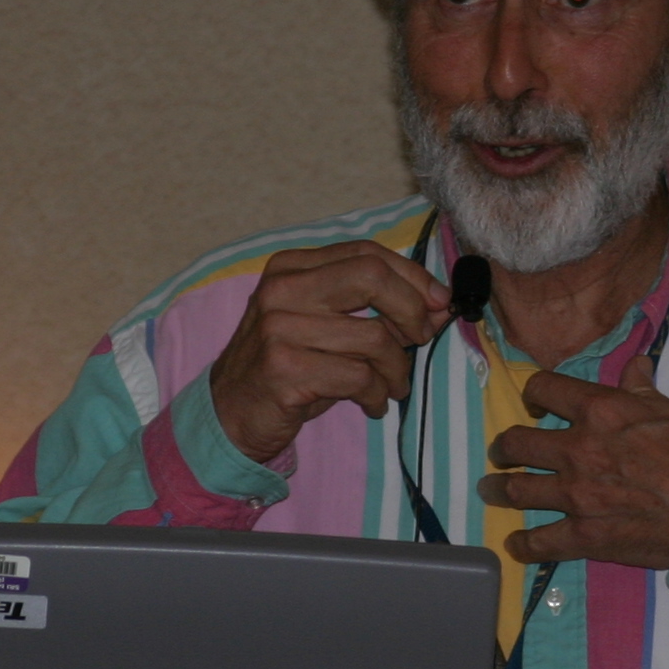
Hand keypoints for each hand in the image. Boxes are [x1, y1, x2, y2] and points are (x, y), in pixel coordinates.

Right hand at [208, 241, 452, 465]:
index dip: (413, 277)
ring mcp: (278, 328)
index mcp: (291, 267)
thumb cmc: (287, 367)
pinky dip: (377, 395)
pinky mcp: (284, 369)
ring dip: (397, 370)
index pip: (366, 254)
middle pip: (371, 278)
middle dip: (412, 309)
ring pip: (373, 338)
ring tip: (392, 386)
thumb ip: (372, 308)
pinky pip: (358, 377)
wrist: (229, 414)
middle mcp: (282, 289)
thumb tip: (439, 304)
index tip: (440, 303)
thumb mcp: (323, 326)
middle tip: (422, 339)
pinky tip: (372, 404)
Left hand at [480, 356, 668, 571]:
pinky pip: (541, 542)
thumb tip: (635, 365)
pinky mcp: (584, 536)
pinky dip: (524, 544)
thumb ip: (642, 390)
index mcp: (600, 410)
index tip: (536, 404)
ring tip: (491, 491)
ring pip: (518, 490)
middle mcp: (578, 449)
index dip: (535, 394)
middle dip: (503, 447)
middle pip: (517, 442)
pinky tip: (515, 545)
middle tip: (501, 453)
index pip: (545, 389)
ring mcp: (576, 495)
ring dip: (499, 490)